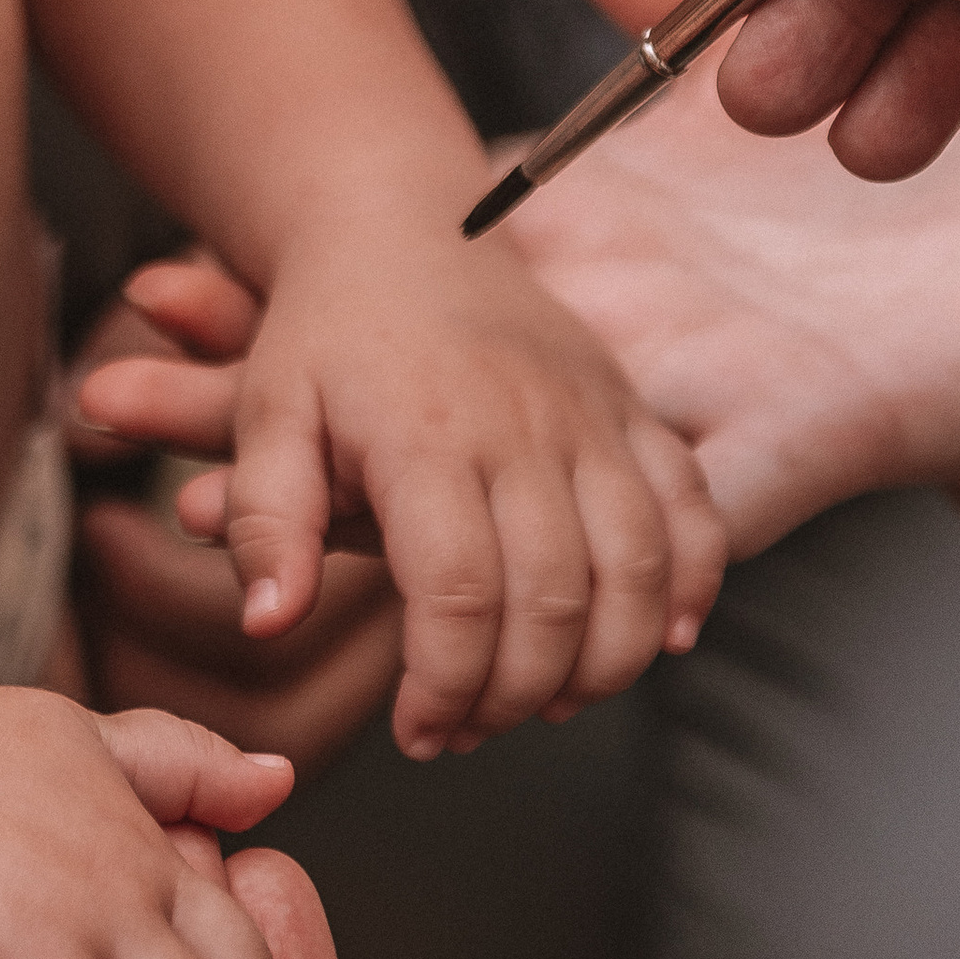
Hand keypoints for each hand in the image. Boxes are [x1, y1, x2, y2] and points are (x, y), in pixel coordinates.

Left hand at [75, 229, 723, 754]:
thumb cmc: (326, 332)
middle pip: (552, 602)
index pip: (457, 595)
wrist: (400, 227)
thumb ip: (268, 522)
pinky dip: (689, 590)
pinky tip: (655, 642)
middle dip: (511, 695)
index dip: (444, 687)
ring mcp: (592, 417)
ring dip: (603, 666)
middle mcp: (525, 426)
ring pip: (636, 572)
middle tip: (465, 729)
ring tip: (544, 701)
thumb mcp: (266, 414)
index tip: (415, 731)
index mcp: (427, 434)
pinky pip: (693, 513)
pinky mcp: (634, 412)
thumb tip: (269, 623)